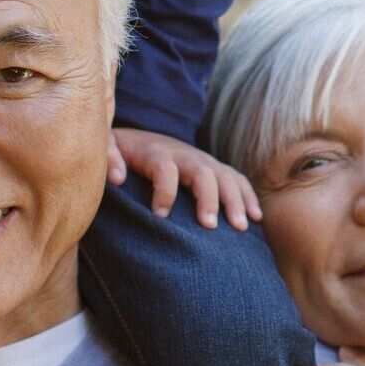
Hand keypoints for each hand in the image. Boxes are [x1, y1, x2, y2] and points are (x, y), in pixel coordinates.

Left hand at [110, 127, 260, 230]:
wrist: (138, 138)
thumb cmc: (121, 152)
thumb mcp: (108, 147)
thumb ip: (108, 158)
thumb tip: (118, 178)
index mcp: (156, 153)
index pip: (165, 169)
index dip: (164, 191)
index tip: (159, 216)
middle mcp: (184, 154)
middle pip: (202, 172)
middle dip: (208, 199)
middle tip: (209, 226)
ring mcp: (203, 160)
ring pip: (225, 176)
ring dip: (235, 200)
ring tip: (241, 227)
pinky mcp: (213, 167)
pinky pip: (236, 179)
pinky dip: (248, 196)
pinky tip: (255, 218)